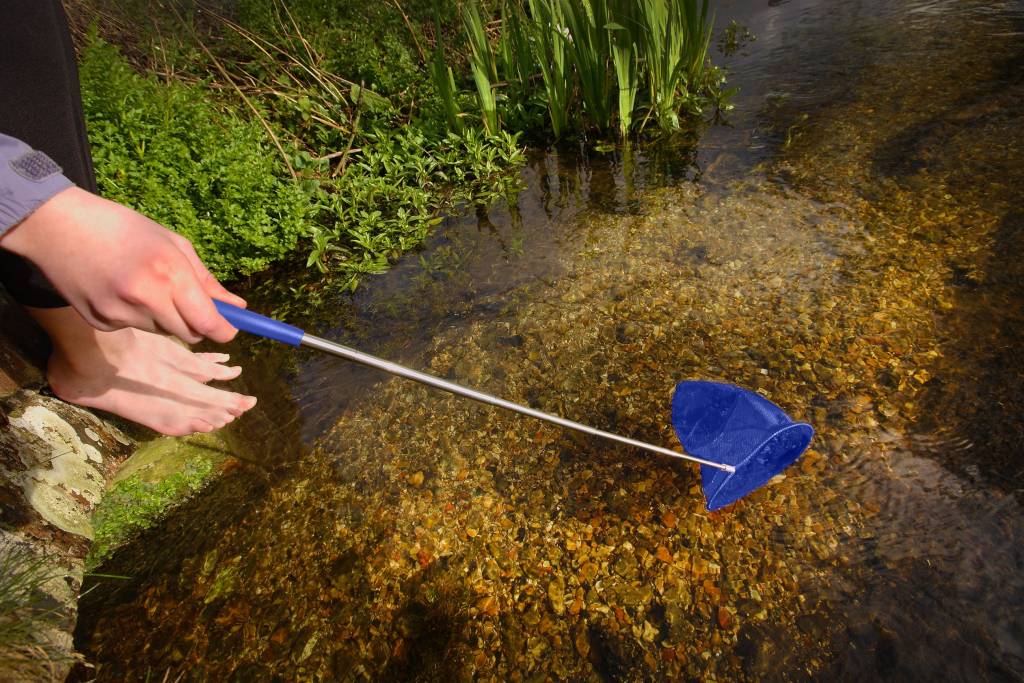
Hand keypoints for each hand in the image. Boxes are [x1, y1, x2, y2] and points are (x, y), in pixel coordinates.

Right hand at [0, 187, 244, 342]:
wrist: (55, 226)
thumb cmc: (121, 228)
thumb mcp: (172, 243)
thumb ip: (206, 280)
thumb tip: (238, 307)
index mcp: (169, 272)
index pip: (209, 323)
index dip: (225, 330)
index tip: (230, 328)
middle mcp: (146, 298)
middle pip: (190, 334)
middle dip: (198, 324)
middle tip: (188, 302)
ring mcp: (120, 314)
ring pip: (164, 331)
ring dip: (166, 317)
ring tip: (145, 285)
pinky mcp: (101, 323)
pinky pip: (135, 328)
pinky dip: (138, 316)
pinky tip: (120, 290)